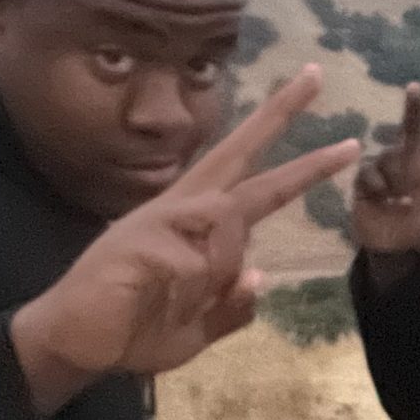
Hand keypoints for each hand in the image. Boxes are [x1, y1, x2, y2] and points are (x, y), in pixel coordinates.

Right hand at [9, 65, 361, 415]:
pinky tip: (151, 297)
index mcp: (198, 226)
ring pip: (229, 230)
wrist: (75, 345)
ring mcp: (162, 218)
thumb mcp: (198, 328)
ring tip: (172, 301)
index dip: (299, 166)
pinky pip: (195, 265)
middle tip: (316, 74)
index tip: (344, 144)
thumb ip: (232, 307)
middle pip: (239, 155)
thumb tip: (259, 275)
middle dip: (279, 115)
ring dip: (212, 276)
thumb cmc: (133, 331)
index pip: (256, 186)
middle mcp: (182, 209)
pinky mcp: (143, 236)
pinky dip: (184, 294)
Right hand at [350, 83, 419, 264]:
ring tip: (394, 198)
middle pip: (409, 130)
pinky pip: (368, 172)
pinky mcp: (363, 180)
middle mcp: (406, 162)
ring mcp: (384, 169)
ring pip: (386, 156)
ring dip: (391, 175)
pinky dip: (375, 184)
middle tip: (415, 86)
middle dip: (412, 108)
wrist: (392, 250)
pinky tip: (379, 199)